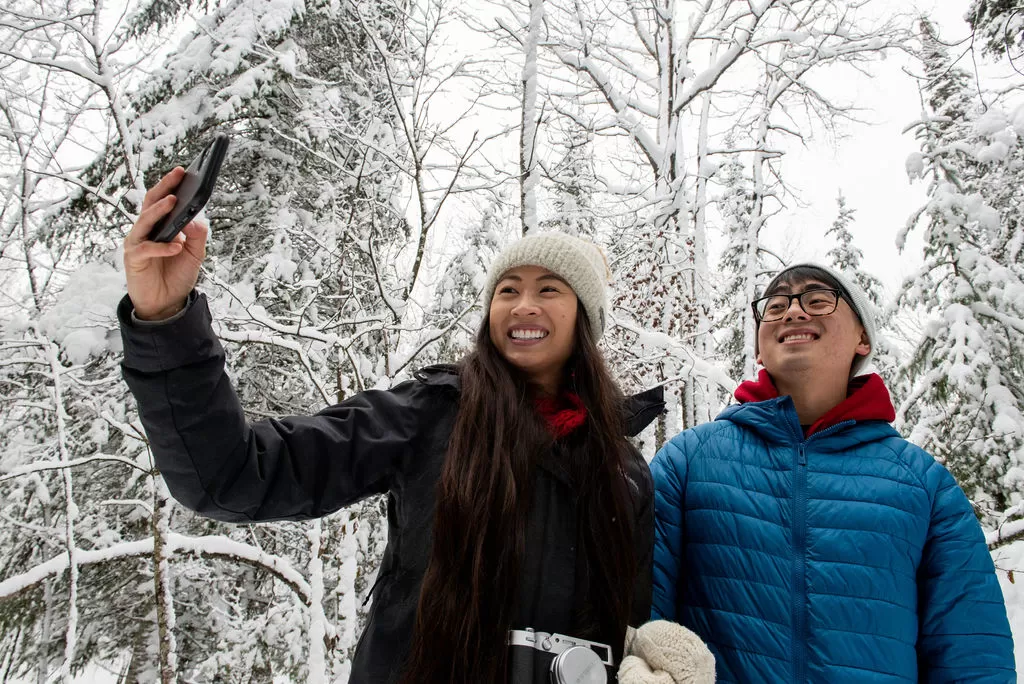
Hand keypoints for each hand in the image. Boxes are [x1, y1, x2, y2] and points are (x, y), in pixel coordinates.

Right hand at [124, 167, 208, 319]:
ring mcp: (137, 243)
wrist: (165, 303)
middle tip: (177, 175)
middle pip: (151, 203)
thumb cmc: (176, 275)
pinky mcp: (133, 259)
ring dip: (159, 211)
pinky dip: (162, 247)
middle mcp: (146, 230)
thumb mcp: (195, 255)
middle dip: (164, 187)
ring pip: (145, 221)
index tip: (184, 171)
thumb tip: (195, 218)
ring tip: (174, 201)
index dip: (171, 185)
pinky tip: (177, 246)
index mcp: (159, 225)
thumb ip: (197, 236)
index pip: (163, 200)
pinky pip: (147, 249)